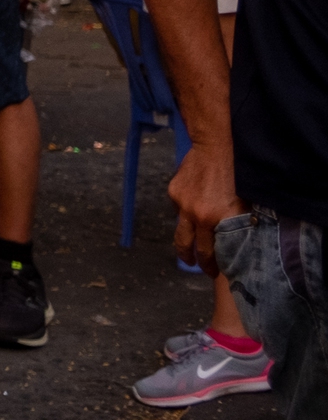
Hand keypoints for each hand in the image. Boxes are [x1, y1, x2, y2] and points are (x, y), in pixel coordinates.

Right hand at [168, 143, 245, 273]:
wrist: (215, 146)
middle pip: (191, 247)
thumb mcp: (245, 203)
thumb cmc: (237, 173)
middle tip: (202, 269)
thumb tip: (238, 241)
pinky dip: (186, 214)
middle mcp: (196, 215)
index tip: (217, 273)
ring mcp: (182, 204)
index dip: (214, 265)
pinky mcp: (174, 192)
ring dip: (184, 247)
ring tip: (187, 255)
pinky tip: (194, 210)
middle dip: (196, 261)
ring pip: (180, 232)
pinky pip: (179, 210)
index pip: (212, 252)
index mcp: (216, 220)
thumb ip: (237, 223)